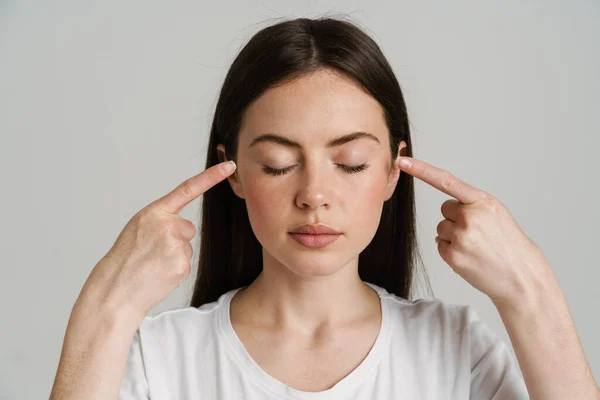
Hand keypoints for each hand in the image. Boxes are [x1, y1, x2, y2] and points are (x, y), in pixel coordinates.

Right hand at [76, 160, 236, 321]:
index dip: (211, 176)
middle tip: (152, 253)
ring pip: (187, 247)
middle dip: (175, 239)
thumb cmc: (125, 259)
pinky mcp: (182, 264)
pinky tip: (158, 274)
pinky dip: (175, 270)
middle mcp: (167, 225)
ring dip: (174, 256)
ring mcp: (176, 245)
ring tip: (152, 264)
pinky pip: (186, 263)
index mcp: (154, 212)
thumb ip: (161, 220)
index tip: (229, 166)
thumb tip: (183, 227)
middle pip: (188, 228)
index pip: (188, 189)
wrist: (115, 289)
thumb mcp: (138, 228)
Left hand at [396, 156, 553, 308]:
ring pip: (441, 228)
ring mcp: (460, 236)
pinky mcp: (453, 255)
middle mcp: (470, 216)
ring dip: (453, 236)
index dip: (421, 170)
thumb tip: (445, 212)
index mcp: (482, 201)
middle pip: (444, 209)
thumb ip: (472, 205)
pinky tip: (470, 256)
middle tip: (477, 232)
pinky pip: (440, 245)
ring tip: (476, 246)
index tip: (403, 162)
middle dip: (455, 218)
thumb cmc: (509, 244)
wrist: (521, 276)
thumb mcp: (496, 214)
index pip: (445, 180)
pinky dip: (451, 251)